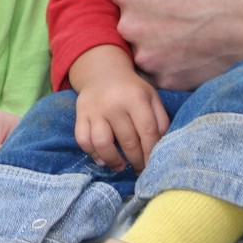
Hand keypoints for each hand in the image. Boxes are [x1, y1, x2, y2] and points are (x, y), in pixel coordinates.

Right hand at [68, 47, 168, 171]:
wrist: (101, 72)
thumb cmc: (131, 90)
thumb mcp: (151, 97)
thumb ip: (161, 120)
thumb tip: (161, 147)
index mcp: (136, 97)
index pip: (147, 131)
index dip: (151, 152)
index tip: (153, 165)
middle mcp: (114, 103)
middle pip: (127, 141)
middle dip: (136, 161)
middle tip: (140, 169)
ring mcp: (95, 110)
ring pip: (102, 143)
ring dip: (113, 161)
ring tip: (121, 166)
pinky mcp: (80, 114)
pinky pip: (83, 139)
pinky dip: (92, 153)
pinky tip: (102, 159)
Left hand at [112, 0, 242, 89]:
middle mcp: (127, 24)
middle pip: (129, 23)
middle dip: (148, 21)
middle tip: (180, 17)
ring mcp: (147, 56)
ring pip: (145, 50)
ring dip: (161, 46)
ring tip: (192, 36)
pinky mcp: (167, 80)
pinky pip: (164, 73)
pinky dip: (177, 65)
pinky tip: (199, 53)